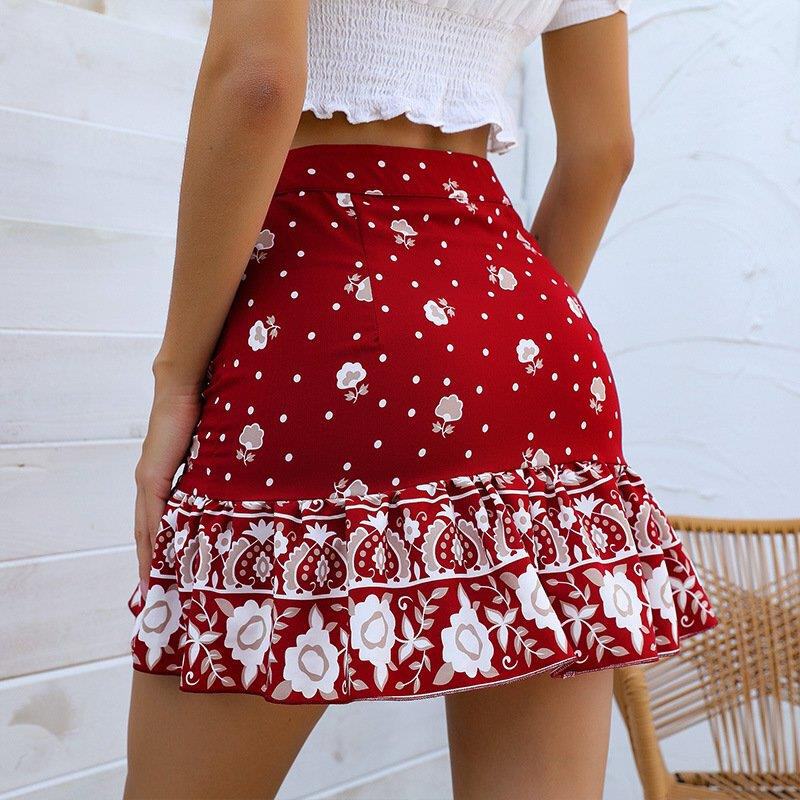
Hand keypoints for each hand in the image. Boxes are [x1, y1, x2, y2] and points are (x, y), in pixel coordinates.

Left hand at [134, 387, 201, 597]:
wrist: (180, 392)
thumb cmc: (197, 415)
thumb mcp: (205, 452)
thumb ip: (208, 471)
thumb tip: (228, 484)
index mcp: (159, 479)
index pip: (155, 521)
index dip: (156, 547)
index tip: (161, 570)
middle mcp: (148, 484)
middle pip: (144, 532)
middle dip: (147, 562)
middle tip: (153, 590)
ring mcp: (148, 482)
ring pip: (145, 529)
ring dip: (148, 557)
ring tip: (153, 583)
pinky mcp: (152, 478)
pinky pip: (154, 516)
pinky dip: (156, 539)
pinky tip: (159, 558)